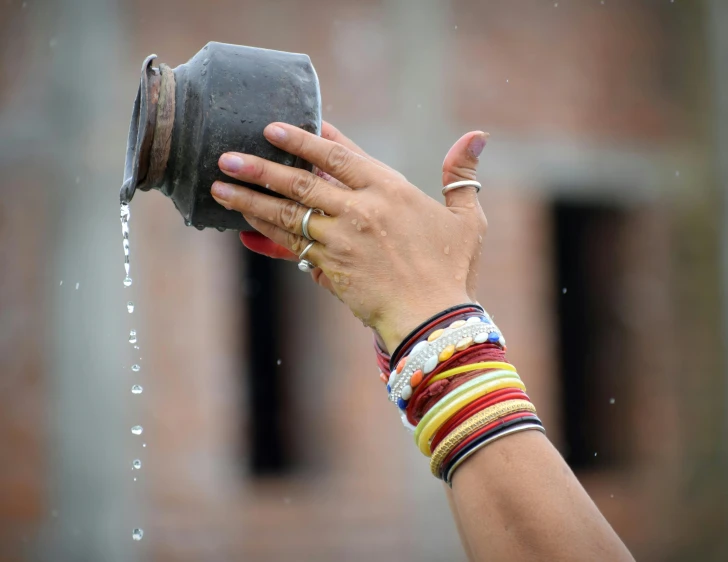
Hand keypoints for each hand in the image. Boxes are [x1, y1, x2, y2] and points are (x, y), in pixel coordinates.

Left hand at [210, 122, 487, 351]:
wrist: (433, 319)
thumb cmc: (453, 269)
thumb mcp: (466, 219)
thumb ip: (461, 176)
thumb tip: (477, 135)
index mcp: (390, 189)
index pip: (341, 155)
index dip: (308, 137)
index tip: (278, 125)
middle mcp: (360, 209)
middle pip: (302, 179)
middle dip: (262, 164)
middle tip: (227, 153)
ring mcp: (341, 238)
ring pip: (287, 211)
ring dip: (250, 196)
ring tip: (218, 183)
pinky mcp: (329, 267)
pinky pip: (290, 244)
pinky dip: (264, 232)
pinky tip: (241, 223)